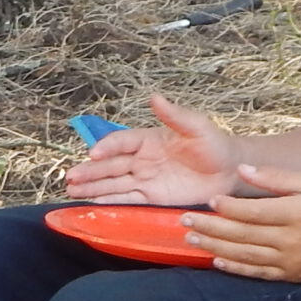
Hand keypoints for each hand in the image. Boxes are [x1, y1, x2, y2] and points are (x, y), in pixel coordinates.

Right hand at [65, 94, 236, 205]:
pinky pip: (126, 199)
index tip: (93, 154)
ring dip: (92, 187)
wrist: (229, 172)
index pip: (121, 142)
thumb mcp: (197, 127)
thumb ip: (174, 115)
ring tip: (71, 190)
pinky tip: (90, 202)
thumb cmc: (214, 145)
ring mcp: (145, 179)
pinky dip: (109, 201)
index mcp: (148, 139)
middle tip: (71, 178)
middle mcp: (141, 160)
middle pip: (110, 166)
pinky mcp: (151, 198)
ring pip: (113, 184)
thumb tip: (154, 97)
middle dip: (90, 172)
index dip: (106, 147)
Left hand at [181, 164, 300, 281]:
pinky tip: (216, 261)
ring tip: (192, 239)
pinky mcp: (290, 275)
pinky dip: (235, 268)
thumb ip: (275, 177)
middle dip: (211, 228)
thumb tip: (242, 170)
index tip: (210, 201)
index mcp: (295, 213)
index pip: (254, 212)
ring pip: (245, 255)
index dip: (229, 208)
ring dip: (215, 247)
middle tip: (184, 222)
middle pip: (243, 234)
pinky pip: (257, 273)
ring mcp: (289, 260)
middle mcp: (290, 239)